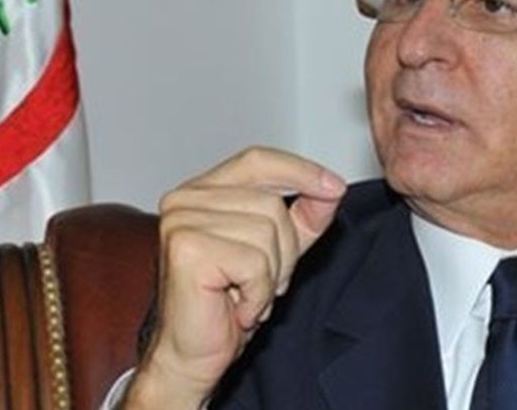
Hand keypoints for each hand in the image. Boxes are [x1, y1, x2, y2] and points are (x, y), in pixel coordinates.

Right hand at [121, 147, 346, 408]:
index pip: (257, 160)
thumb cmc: (225, 306)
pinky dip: (257, 294)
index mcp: (201, 191)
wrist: (191, 357)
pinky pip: (255, 263)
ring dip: (270, 277)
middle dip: (283, 252)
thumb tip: (333, 188)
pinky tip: (236, 308)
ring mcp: (181, 221)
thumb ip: (304, 218)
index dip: (300, 170)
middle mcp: (184, 199)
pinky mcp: (187, 250)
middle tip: (259, 284)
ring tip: (245, 295)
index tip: (334, 188)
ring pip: (267, 233)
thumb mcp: (277, 253)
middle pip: (272, 203)